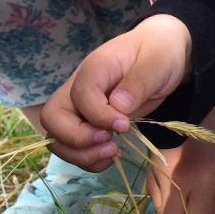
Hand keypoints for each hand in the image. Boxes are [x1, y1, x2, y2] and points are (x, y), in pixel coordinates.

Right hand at [40, 15, 191, 169]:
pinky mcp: (87, 124)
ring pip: (57, 137)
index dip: (99, 116)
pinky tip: (111, 156)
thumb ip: (138, 83)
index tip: (125, 124)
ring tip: (113, 153)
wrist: (162, 56)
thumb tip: (118, 106)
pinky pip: (72, 147)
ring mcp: (80, 107)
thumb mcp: (158, 62)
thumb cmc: (159, 54)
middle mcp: (78, 87)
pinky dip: (87, 159)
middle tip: (110, 142)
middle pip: (52, 117)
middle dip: (77, 138)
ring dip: (80, 154)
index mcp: (95, 68)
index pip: (80, 95)